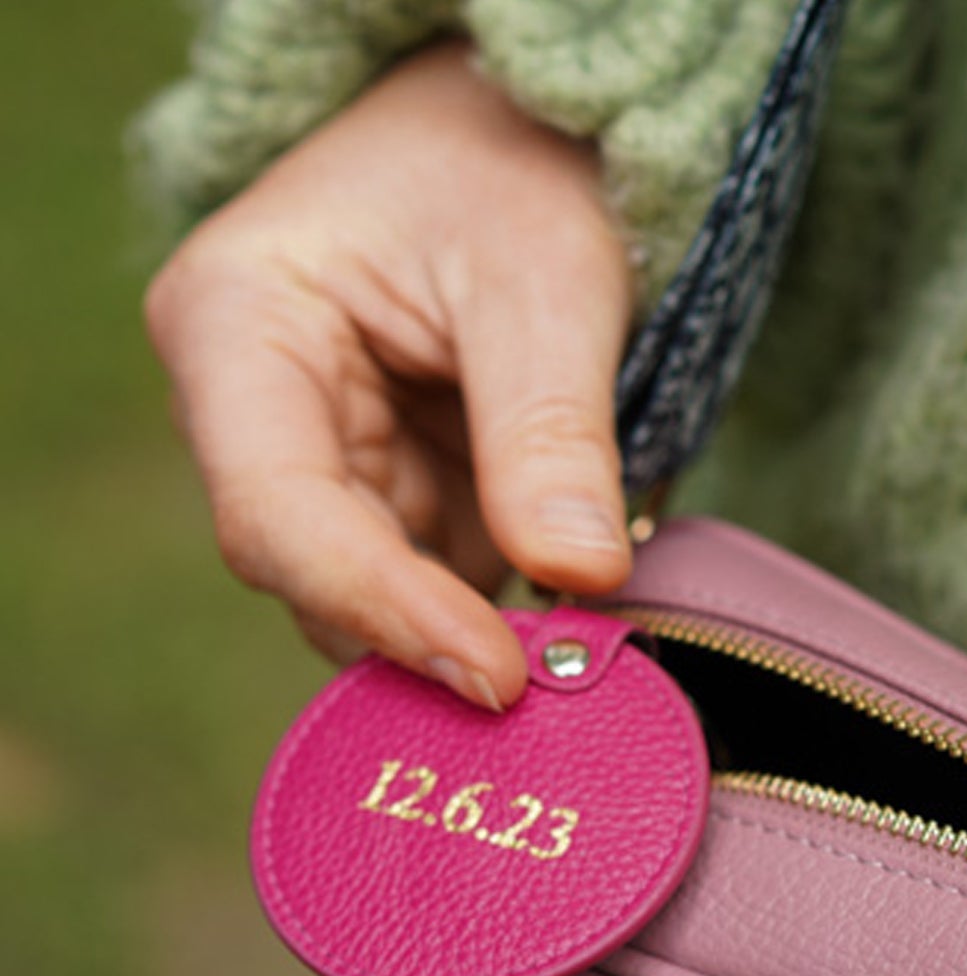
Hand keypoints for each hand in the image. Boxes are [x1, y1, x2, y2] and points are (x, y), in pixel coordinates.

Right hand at [143, 40, 633, 709]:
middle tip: (553, 692)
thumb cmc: (509, 168)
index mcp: (237, 330)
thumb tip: (579, 577)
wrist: (521, 141)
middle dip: (429, 644)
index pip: (281, 516)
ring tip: (577, 664)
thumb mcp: (544, 278)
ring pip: (381, 606)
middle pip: (318, 581)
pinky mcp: (401, 505)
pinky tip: (571, 636)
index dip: (384, 610)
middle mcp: (256, 419)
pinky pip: (442, 591)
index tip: (496, 676)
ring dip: (472, 643)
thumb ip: (551, 430)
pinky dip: (505, 622)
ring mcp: (331, 471)